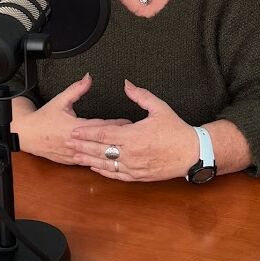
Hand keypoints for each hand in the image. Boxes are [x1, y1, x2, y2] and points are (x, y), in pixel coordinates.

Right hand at [12, 73, 129, 164]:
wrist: (28, 135)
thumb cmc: (44, 118)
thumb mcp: (61, 100)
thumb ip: (77, 89)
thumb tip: (89, 78)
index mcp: (74, 127)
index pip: (100, 127)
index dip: (116, 124)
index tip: (129, 122)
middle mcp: (75, 143)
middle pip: (101, 142)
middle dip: (118, 139)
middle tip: (134, 135)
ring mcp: (73, 154)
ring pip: (96, 155)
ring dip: (110, 152)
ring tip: (126, 148)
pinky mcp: (71, 161)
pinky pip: (89, 162)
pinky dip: (100, 160)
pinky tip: (111, 160)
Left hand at [67, 80, 198, 180]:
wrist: (191, 153)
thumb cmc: (176, 130)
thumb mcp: (159, 108)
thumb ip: (140, 95)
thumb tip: (127, 84)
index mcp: (134, 136)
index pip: (104, 135)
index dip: (87, 133)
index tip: (74, 131)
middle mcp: (130, 154)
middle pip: (100, 151)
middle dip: (82, 146)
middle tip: (67, 143)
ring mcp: (133, 167)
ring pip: (105, 165)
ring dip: (88, 160)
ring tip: (75, 156)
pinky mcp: (138, 176)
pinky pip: (116, 175)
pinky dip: (103, 171)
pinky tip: (94, 168)